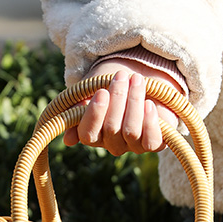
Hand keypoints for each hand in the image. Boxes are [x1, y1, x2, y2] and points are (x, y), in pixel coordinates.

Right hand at [65, 64, 179, 155]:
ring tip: (137, 79)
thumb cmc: (111, 84)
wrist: (138, 77)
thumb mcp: (91, 90)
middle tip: (122, 75)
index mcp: (92, 133)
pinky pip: (151, 141)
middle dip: (118, 99)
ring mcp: (133, 145)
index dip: (94, 115)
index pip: (88, 134)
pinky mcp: (154, 143)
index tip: (101, 92)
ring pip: (131, 131)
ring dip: (134, 102)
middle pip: (111, 128)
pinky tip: (149, 103)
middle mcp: (112, 143)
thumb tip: (68, 141)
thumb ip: (78, 110)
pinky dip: (150, 121)